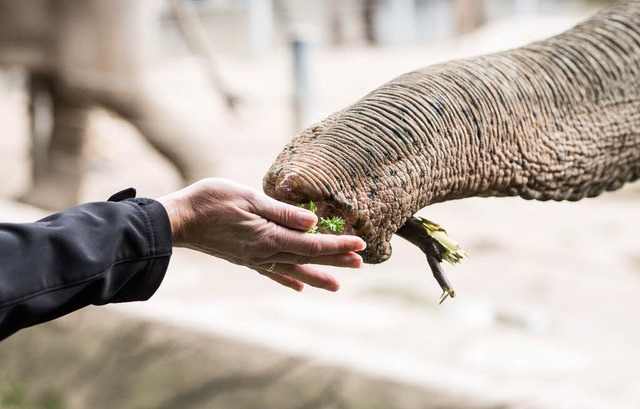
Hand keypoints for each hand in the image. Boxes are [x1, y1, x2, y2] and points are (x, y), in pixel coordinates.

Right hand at [158, 178, 365, 291]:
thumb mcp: (248, 198)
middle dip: (335, 260)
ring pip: (293, 269)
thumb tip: (313, 222)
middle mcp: (265, 252)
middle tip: (360, 263)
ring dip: (316, 276)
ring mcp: (255, 258)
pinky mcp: (245, 259)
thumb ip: (283, 212)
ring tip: (337, 285)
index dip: (337, 244)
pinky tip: (298, 288)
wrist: (178, 221)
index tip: (360, 244)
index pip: (312, 243)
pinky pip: (272, 273)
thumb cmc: (210, 202)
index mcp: (269, 236)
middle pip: (307, 258)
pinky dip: (288, 280)